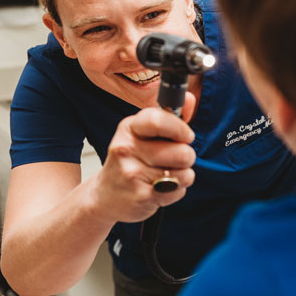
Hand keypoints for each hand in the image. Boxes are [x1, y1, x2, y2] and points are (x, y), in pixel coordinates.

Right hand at [92, 89, 198, 222]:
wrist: (104, 197)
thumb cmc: (131, 162)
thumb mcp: (143, 136)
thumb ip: (170, 118)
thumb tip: (190, 99)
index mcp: (129, 128)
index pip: (158, 120)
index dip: (180, 129)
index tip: (186, 136)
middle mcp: (127, 148)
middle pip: (183, 152)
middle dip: (186, 158)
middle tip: (170, 161)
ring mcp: (132, 173)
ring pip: (185, 173)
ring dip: (181, 176)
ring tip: (162, 175)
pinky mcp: (141, 195)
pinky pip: (178, 190)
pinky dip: (175, 192)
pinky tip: (158, 189)